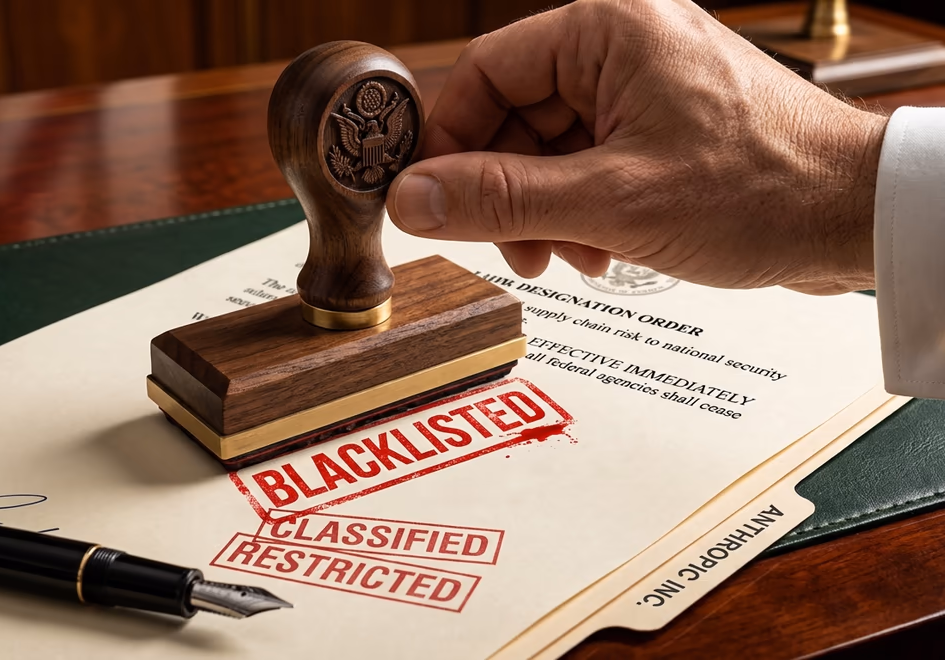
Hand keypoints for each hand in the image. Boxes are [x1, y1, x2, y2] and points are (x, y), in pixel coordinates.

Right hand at [386, 0, 887, 294]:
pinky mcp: (659, 129)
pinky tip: (598, 250)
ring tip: (567, 256)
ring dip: (541, 211)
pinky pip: (587, 164)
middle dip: (503, 191)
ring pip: (547, 149)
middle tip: (509, 247)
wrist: (853, 217)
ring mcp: (642, 90)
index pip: (485, 72)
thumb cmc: (761, 189)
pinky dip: (578, 212)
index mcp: (606, 31)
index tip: (431, 198)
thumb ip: (500, 199)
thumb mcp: (610, 201)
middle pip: (513, 116)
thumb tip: (414, 200)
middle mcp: (621, 49)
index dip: (449, 141)